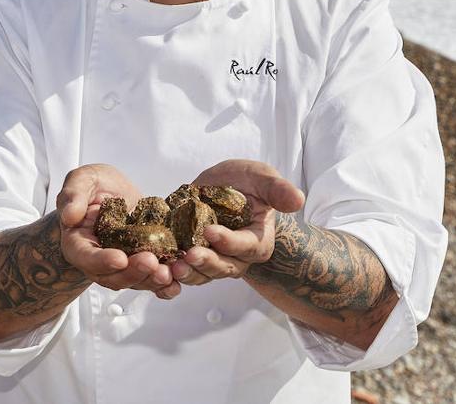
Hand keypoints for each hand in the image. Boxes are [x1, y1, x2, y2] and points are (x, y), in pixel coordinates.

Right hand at [56, 164, 180, 298]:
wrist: (112, 195)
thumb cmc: (93, 186)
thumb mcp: (82, 180)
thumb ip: (73, 195)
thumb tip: (70, 215)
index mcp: (78, 242)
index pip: (85, 256)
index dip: (101, 261)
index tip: (119, 259)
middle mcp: (98, 261)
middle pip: (112, 276)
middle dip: (132, 273)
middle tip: (151, 263)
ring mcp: (121, 265)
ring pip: (133, 281)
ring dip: (150, 281)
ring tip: (167, 273)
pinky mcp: (140, 264)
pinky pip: (150, 279)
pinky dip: (163, 285)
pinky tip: (176, 283)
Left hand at [168, 159, 304, 285]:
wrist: (224, 188)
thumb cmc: (248, 183)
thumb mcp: (262, 178)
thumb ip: (278, 190)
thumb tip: (298, 199)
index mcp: (257, 241)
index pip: (245, 246)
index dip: (229, 242)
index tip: (210, 232)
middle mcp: (237, 258)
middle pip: (223, 267)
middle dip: (205, 263)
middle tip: (188, 255)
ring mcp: (213, 261)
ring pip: (201, 275)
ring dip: (186, 273)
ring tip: (170, 268)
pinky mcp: (192, 260)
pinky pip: (182, 273)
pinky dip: (169, 276)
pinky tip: (157, 270)